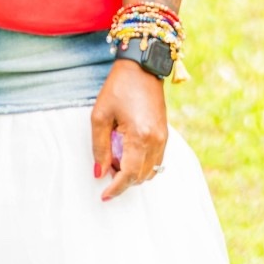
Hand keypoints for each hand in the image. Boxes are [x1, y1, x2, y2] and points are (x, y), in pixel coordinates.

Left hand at [91, 60, 168, 201]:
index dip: (116, 188)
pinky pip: (156, 160)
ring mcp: (163, 138)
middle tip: (105, 168)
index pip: (129, 174)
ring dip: (132, 173)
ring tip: (114, 158)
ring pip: (150, 171)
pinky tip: (126, 152)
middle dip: (122, 180)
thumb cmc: (118, 88)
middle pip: (141, 177)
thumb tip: (99, 173)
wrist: (142, 68)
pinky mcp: (165, 134)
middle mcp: (156, 141)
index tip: (104, 195)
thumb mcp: (100, 116)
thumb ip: (99, 147)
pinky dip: (141, 164)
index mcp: (140, 137)